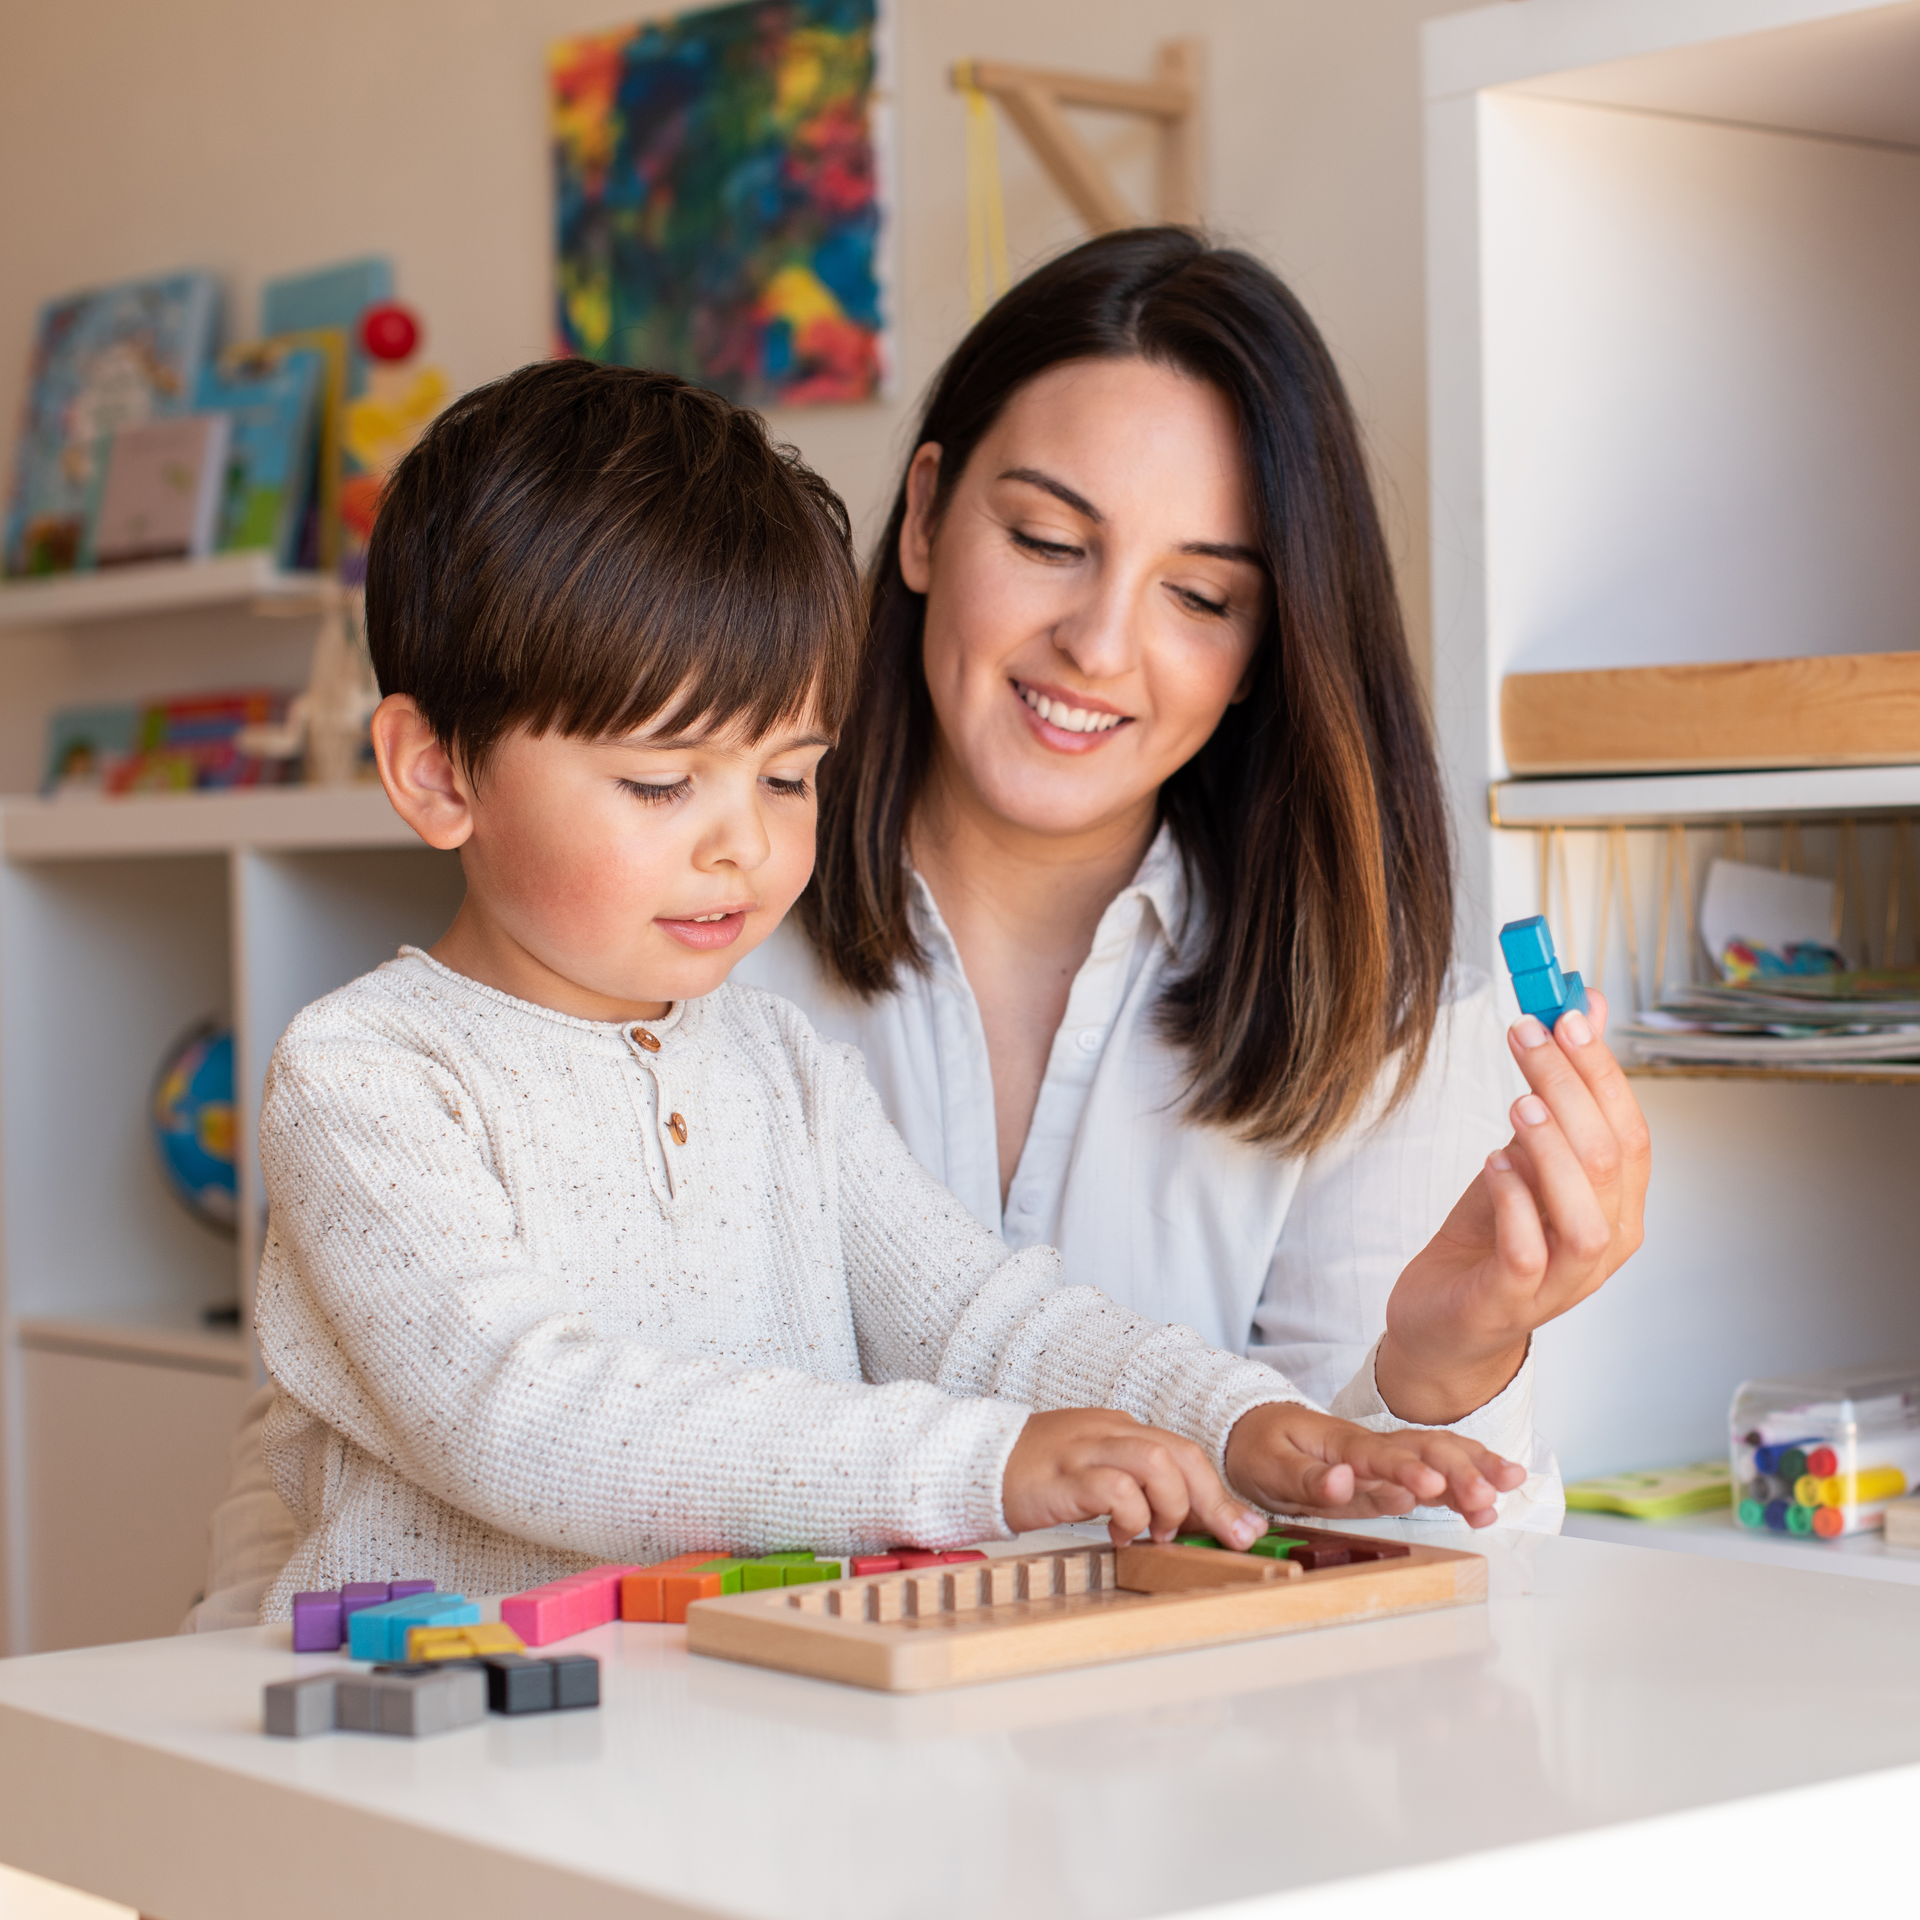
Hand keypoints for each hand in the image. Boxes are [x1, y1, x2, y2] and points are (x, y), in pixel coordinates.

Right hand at [1003, 1409, 1267, 1548]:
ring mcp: (1086, 1449)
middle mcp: (1109, 1431)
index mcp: (1119, 1429)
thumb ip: (1133, 1488)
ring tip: (1159, 1533)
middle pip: (1180, 1452)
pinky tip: (1122, 1536)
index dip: (1217, 1492)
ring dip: (1171, 1504)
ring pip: (1156, 1461)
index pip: (1183, 1451)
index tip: (1242, 1529)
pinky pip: (1115, 1488)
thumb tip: (1182, 1524)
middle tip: (1231, 1539)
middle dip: (1214, 1500)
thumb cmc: (1035, 1475)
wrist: (975, 1461)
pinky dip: (1131, 1516)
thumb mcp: (1092, 1474)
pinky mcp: (1064, 1475)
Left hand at [1224, 1401, 1525, 1528]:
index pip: (1378, 1455)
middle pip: (1423, 1450)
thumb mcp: (1268, 1466)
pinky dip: (1465, 1482)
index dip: (1406, 1471)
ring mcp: (1385, 1460)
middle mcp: (1371, 1447)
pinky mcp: (1390, 1475)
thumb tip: (1344, 1482)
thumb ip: (1308, 1478)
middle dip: (1459, 1471)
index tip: (1433, 1486)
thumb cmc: (1259, 1446)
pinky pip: (1434, 1473)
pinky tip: (1493, 1498)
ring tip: (1510, 1487)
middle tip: (1488, 1497)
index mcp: (1340, 1442)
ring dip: (1474, 1470)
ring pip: (1439, 1455)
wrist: (1253, 1429)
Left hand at [1377, 990, 1649, 1424]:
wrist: (1445, 1319)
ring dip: (1553, 1150)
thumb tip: (1581, 1005)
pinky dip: (1514, 1202)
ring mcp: (1565, 1279)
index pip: (1630, 1129)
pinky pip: (1528, 1252)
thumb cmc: (1491, 1234)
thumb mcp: (1523, 1153)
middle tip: (1526, 1036)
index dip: (1601, 1070)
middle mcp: (1606, 1243)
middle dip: (1569, 1087)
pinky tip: (1492, 1163)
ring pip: (1585, 1215)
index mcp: (1619, 1203)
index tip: (1564, 1015)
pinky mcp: (1514, 1301)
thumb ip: (1556, 1091)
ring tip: (1515, 1104)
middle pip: (1609, 1158)